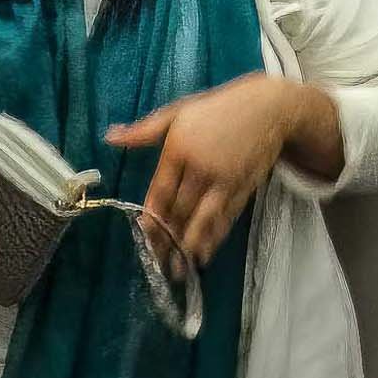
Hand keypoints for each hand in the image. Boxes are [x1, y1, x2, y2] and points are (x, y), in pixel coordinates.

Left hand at [107, 74, 308, 269]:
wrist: (268, 108)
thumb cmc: (216, 108)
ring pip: (204, 219)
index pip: (161, 191)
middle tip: (158, 262)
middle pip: (181, 210)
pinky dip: (215, 236)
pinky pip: (226, 217)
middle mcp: (201, 168)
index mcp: (179, 150)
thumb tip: (110, 137)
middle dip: (169, 239)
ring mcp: (225, 181)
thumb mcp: (177, 112)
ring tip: (180, 269)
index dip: (153, 216)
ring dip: (192, 245)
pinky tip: (205, 252)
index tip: (145, 236)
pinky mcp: (244, 188)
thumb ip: (143, 130)